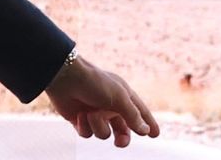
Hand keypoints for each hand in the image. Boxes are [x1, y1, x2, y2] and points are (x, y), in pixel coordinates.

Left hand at [44, 52, 159, 148]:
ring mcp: (95, 113)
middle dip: (122, 137)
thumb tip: (145, 130)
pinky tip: (79, 116)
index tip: (156, 135)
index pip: (140, 112)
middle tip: (120, 142)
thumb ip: (133, 115)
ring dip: (98, 126)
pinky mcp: (80, 120)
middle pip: (123, 129)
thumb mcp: (119, 97)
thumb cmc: (94, 83)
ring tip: (90, 113)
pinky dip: (84, 127)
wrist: (64, 78)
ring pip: (104, 133)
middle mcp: (110, 106)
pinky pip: (87, 134)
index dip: (148, 123)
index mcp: (122, 96)